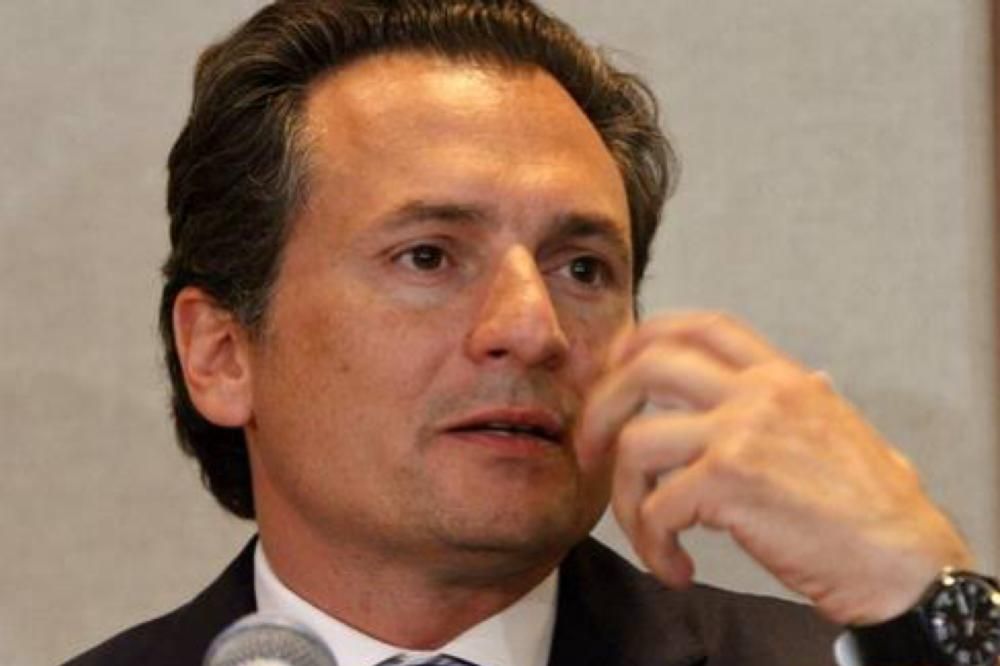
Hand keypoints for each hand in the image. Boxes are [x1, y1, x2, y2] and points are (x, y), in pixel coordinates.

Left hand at [577, 311, 973, 623]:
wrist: (904, 560)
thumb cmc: (874, 507)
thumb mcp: (841, 429)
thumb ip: (808, 400)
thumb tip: (810, 378)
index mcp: (782, 377)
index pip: (701, 325)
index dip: (645, 336)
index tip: (616, 366)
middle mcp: (759, 393)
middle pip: (646, 366)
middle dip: (602, 405)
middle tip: (589, 449)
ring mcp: (741, 433)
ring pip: (637, 442)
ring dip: (625, 497)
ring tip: (648, 534)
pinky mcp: (729, 482)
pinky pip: (657, 507)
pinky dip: (653, 544)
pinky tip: (676, 566)